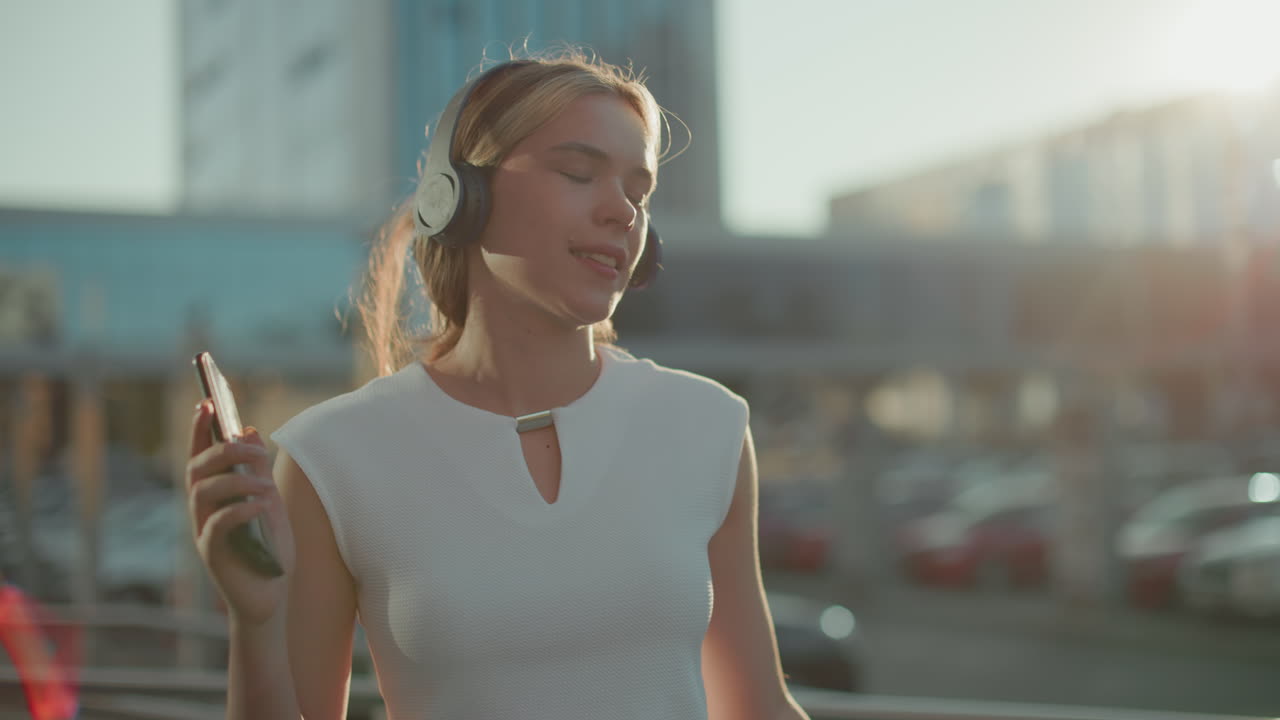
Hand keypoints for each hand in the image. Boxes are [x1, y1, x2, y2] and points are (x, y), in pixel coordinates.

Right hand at [185, 400, 295, 626]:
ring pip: (203, 492)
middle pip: (197, 469)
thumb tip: (249, 430)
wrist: (271, 598)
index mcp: (216, 496)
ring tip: (263, 484)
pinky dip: (240, 510)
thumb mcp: (270, 503)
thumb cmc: (270, 551)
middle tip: (250, 447)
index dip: (200, 428)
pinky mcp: (213, 553)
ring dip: (236, 480)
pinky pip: (218, 524)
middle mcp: (204, 510)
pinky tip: (261, 506)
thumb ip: (258, 471)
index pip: (201, 455)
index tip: (207, 402)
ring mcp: (205, 531)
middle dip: (221, 450)